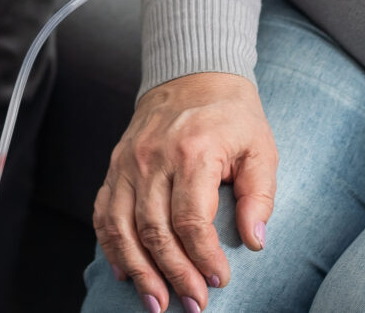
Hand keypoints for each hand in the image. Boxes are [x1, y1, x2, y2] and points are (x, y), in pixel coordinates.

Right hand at [92, 73, 275, 312]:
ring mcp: (128, 162)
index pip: (192, 218)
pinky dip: (110, 246)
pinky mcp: (115, 166)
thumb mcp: (260, 148)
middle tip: (194, 305)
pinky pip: (103, 212)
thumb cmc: (231, 117)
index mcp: (193, 151)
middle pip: (155, 229)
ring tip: (157, 304)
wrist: (191, 75)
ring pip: (122, 226)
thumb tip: (255, 241)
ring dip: (138, 271)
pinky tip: (125, 272)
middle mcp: (154, 157)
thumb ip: (260, 195)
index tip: (220, 280)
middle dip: (174, 274)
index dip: (204, 256)